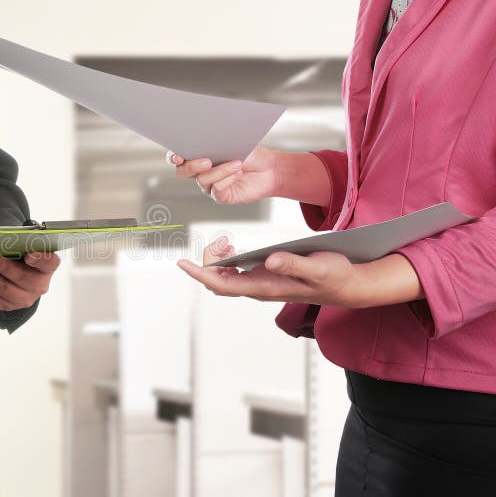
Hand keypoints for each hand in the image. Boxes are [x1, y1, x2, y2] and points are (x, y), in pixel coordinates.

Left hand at [0, 252, 60, 311]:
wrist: (15, 272)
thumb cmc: (20, 256)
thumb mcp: (23, 247)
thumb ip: (16, 244)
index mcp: (47, 267)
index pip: (50, 263)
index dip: (40, 260)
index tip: (29, 255)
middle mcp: (39, 285)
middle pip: (24, 278)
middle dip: (4, 268)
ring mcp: (25, 298)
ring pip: (5, 290)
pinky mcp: (10, 305)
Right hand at [167, 146, 278, 204]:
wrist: (270, 168)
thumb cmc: (250, 153)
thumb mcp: (232, 142)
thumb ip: (215, 142)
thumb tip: (205, 140)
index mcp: (199, 156)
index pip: (178, 158)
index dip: (173, 157)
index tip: (177, 156)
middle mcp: (201, 172)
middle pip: (183, 172)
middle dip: (192, 166)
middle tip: (207, 160)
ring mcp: (209, 186)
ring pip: (202, 180)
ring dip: (219, 171)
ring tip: (237, 163)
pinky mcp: (221, 196)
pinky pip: (217, 190)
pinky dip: (227, 179)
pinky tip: (238, 173)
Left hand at [177, 237, 365, 307]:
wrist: (346, 286)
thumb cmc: (334, 276)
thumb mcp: (318, 268)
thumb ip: (294, 264)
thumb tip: (269, 260)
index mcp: (266, 288)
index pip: (223, 285)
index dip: (200, 274)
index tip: (181, 263)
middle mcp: (258, 289)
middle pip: (217, 280)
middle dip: (208, 261)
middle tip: (221, 239)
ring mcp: (259, 284)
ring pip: (224, 276)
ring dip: (217, 259)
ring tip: (226, 241)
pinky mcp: (263, 277)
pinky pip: (234, 272)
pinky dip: (226, 259)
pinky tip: (232, 246)